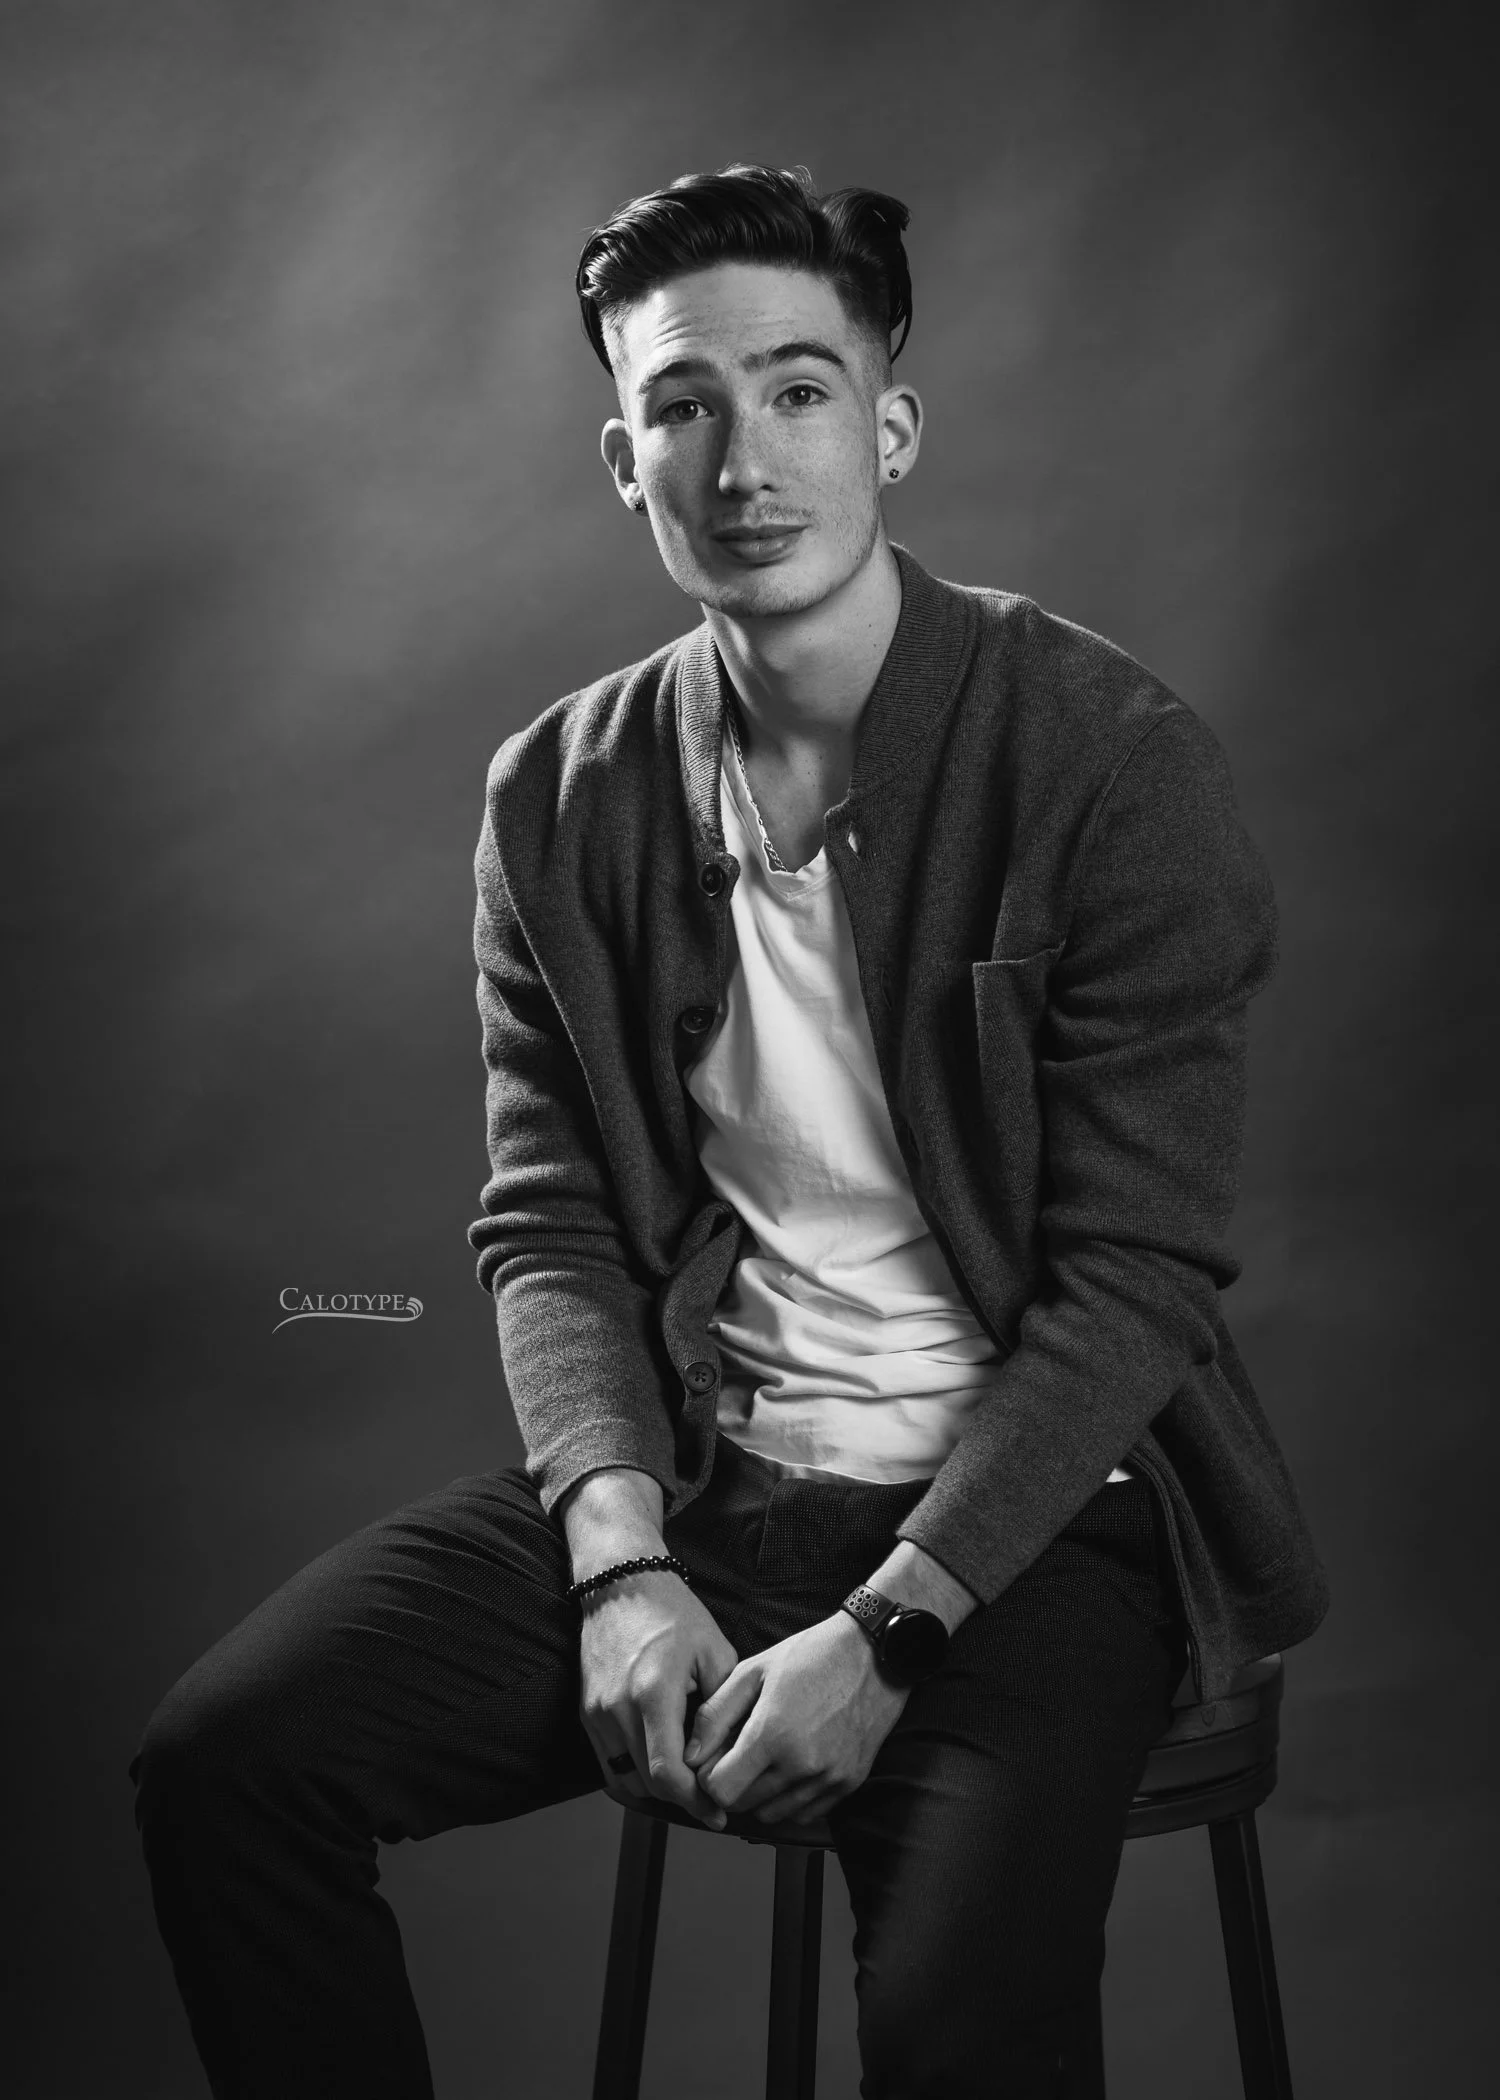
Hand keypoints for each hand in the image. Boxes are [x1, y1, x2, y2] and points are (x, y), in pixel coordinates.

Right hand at [578, 1574, 738, 1829]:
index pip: (667, 1774)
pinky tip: (660, 1769)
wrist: (620, 1583)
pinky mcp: (586, 1712)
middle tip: (712, 1804)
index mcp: (652, 1693)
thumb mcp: (714, 1652)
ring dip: (656, 1792)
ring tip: (688, 1789)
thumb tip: (735, 1752)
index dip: (695, 1802)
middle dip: (682, 1801)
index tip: (719, 1813)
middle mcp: (617, 1708)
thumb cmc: (672, 1612)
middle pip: (648, 1784)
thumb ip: (724, 1707)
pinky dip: (634, 1775)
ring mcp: (596, 1713)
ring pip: (626, 1780)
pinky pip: (609, 1763)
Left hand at [684, 1613, 907, 1827]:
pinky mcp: (848, 1784)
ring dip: (761, 1794)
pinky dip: (790, 1799)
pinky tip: (791, 1766)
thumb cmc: (811, 1656)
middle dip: (733, 1785)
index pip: (722, 1791)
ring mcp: (828, 1778)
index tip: (714, 1760)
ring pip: (774, 1814)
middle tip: (738, 1755)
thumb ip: (715, 1715)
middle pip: (745, 1806)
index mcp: (772, 1734)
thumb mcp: (754, 1671)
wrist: (874, 1655)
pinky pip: (805, 1813)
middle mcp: (801, 1765)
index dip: (709, 1777)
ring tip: (766, 1759)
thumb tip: (691, 1756)